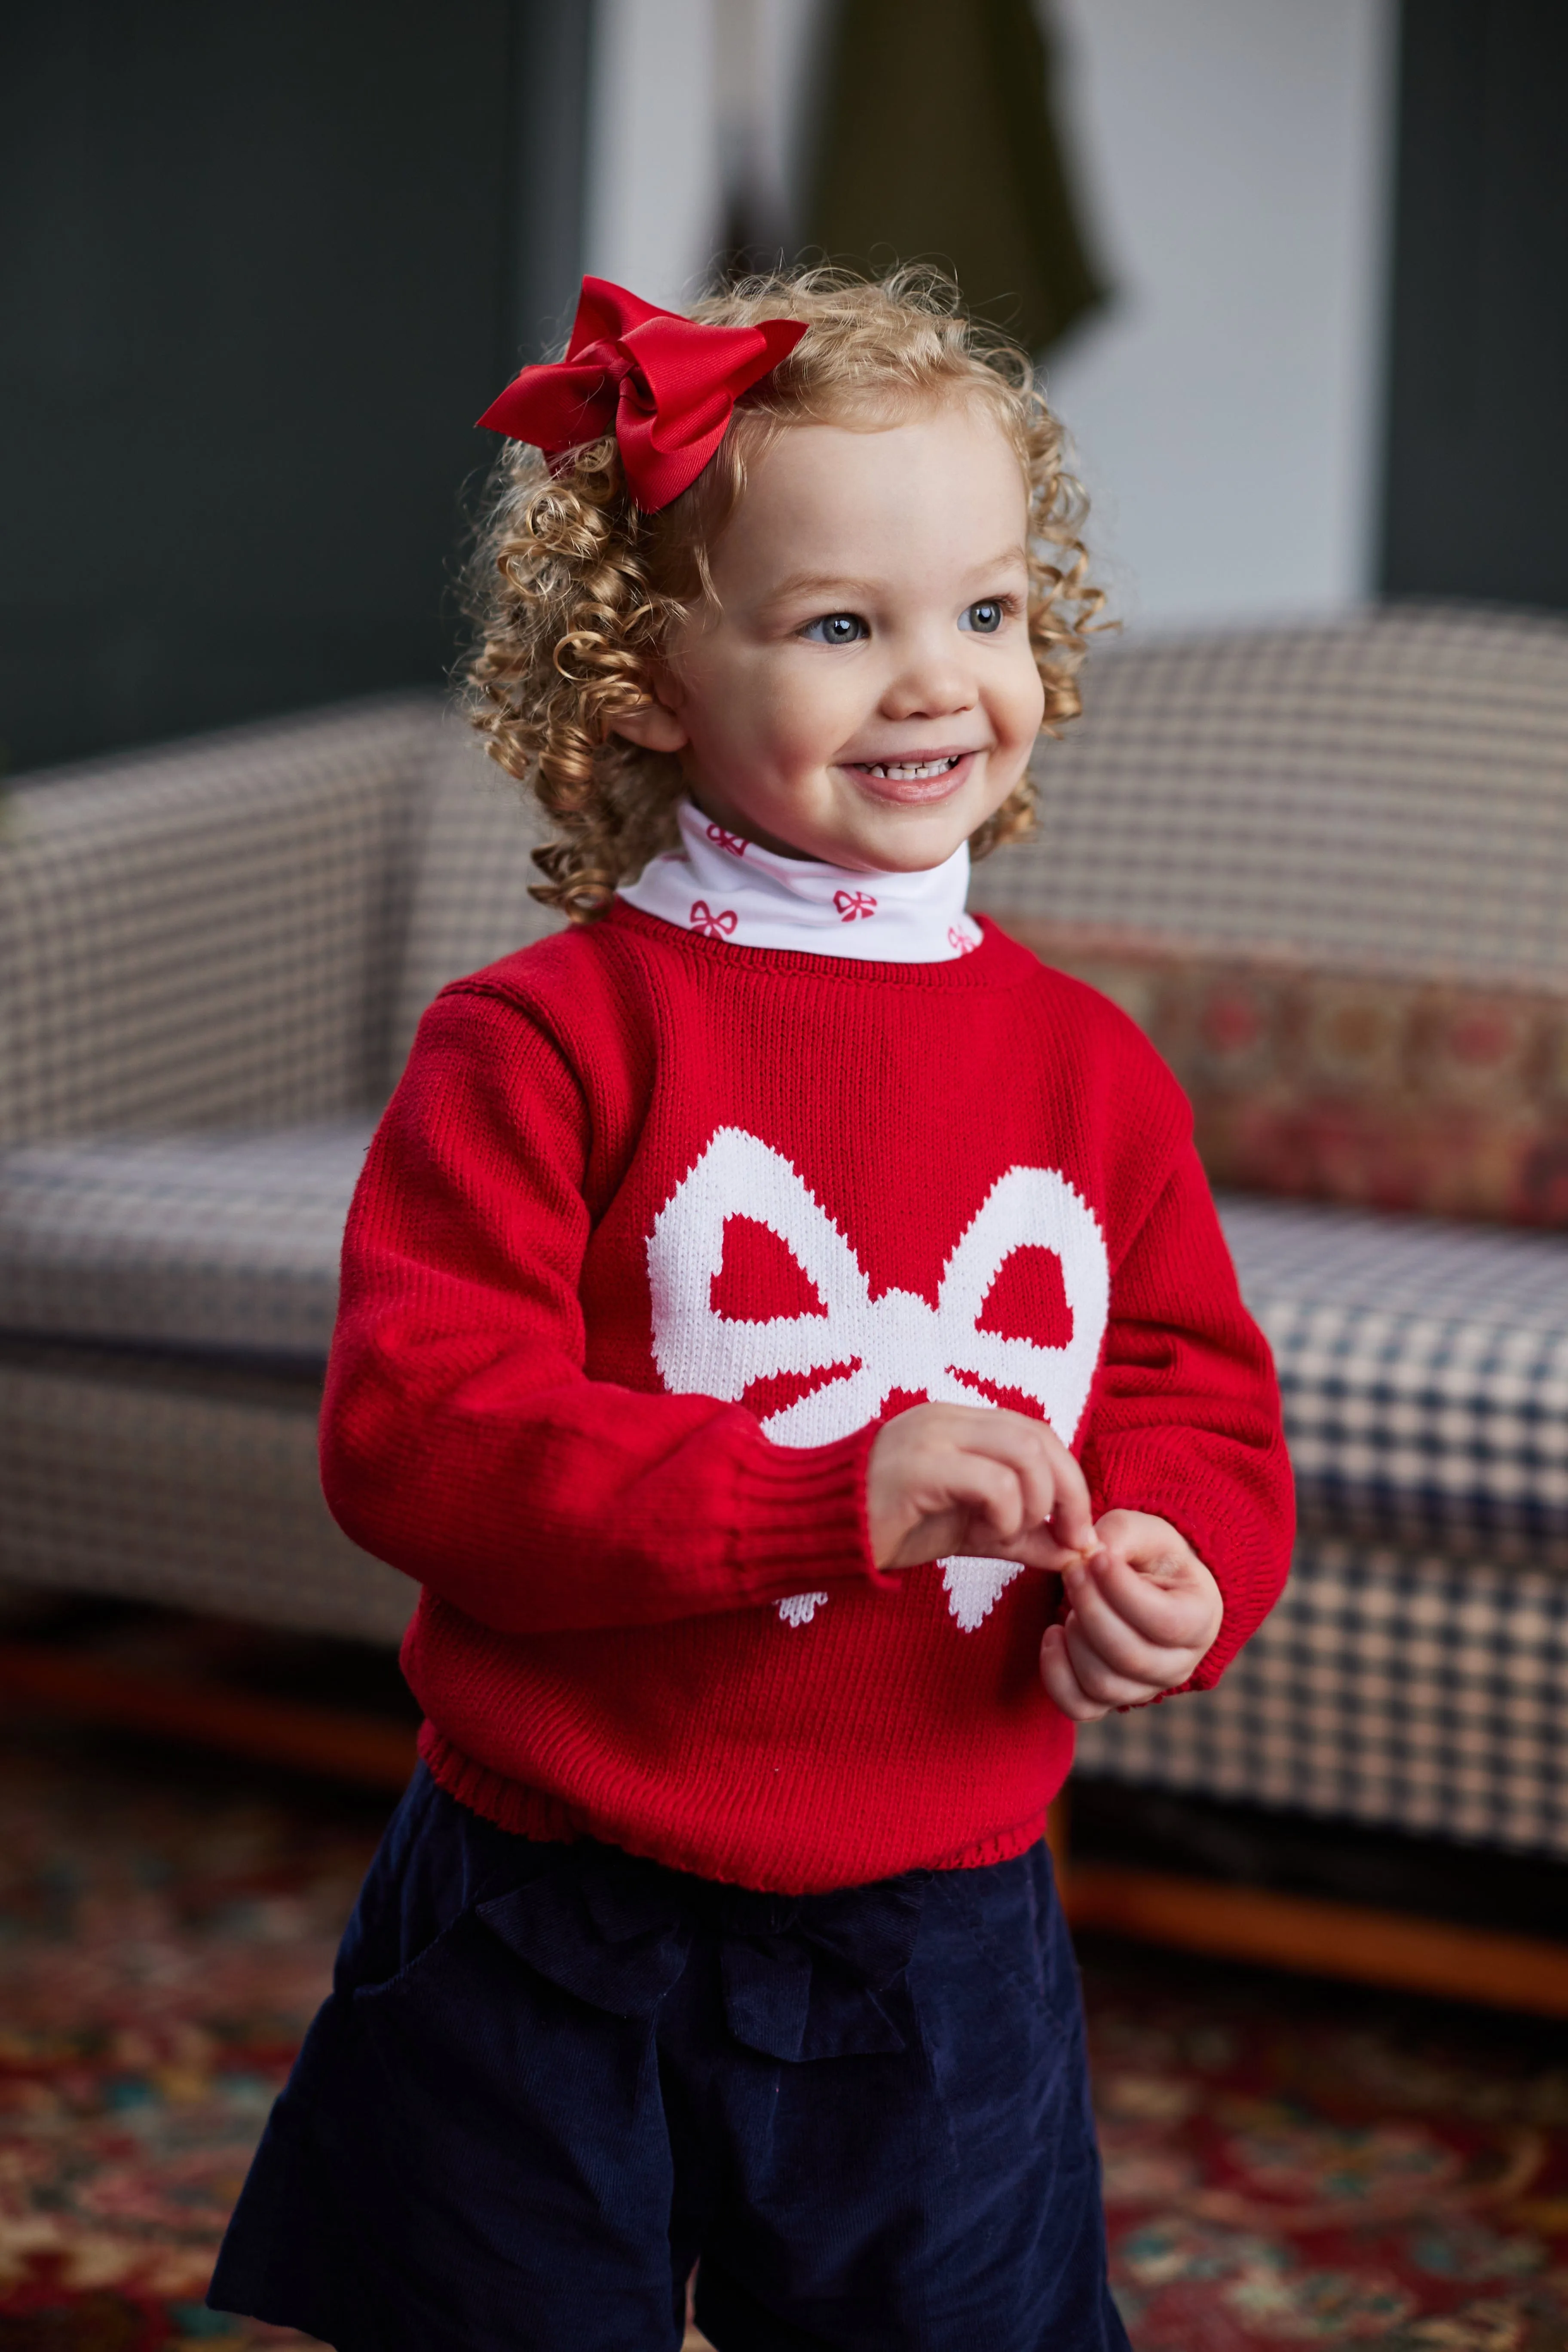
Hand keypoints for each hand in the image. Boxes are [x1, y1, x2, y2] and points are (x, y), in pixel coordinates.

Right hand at [867, 1402, 1096, 1573]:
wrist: (818, 1531)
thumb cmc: (889, 1527)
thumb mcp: (969, 1530)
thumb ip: (1018, 1534)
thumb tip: (1073, 1551)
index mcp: (959, 1425)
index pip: (1036, 1434)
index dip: (1069, 1479)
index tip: (1077, 1530)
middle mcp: (948, 1419)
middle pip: (1039, 1437)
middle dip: (1068, 1492)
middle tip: (1070, 1538)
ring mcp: (933, 1436)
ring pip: (1023, 1451)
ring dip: (1038, 1501)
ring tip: (1015, 1533)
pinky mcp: (921, 1465)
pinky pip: (993, 1482)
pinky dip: (1008, 1513)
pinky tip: (989, 1533)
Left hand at [1039, 1509, 1222, 1720]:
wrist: (1146, 1586)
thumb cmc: (1150, 1557)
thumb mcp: (1144, 1532)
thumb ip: (1122, 1535)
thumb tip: (1092, 1553)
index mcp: (1200, 1619)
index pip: (1164, 1622)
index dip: (1123, 1591)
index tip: (1096, 1557)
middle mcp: (1179, 1664)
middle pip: (1129, 1657)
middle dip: (1091, 1610)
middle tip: (1073, 1571)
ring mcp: (1145, 1688)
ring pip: (1102, 1683)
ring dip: (1075, 1638)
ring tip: (1070, 1602)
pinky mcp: (1110, 1700)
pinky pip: (1078, 1706)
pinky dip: (1055, 1674)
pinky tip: (1051, 1634)